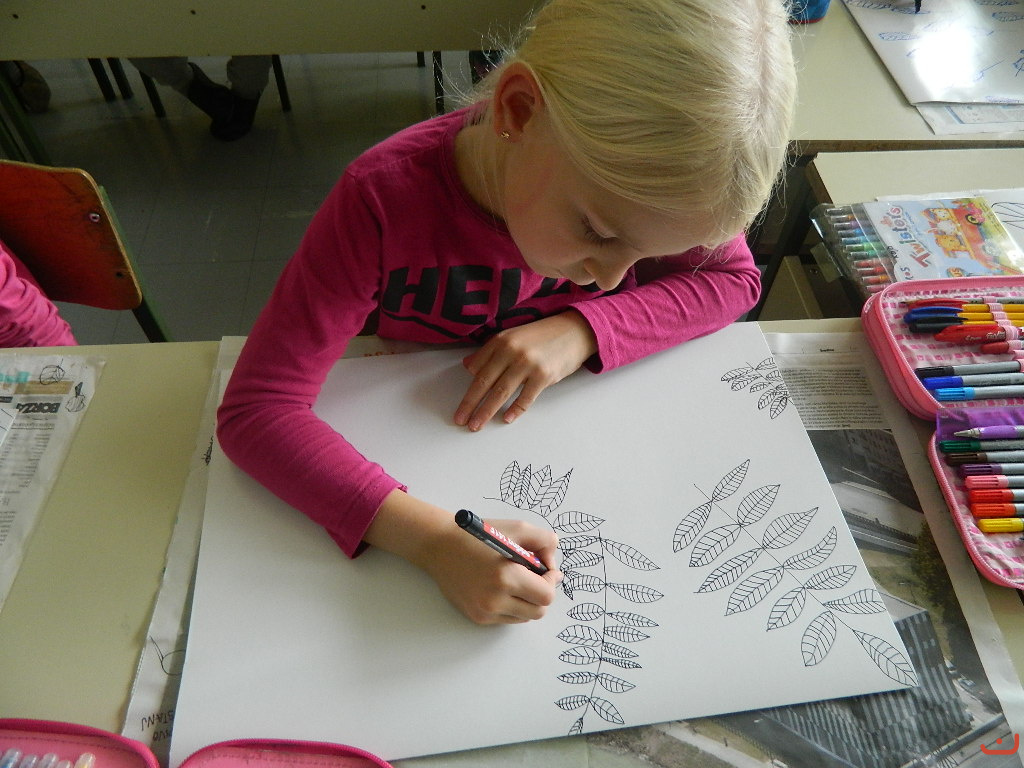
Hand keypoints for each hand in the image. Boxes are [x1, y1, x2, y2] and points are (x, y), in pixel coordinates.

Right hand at [365, 491, 562, 624]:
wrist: (440, 547)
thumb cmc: (479, 536)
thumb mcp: (517, 529)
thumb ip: (545, 542)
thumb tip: (553, 565)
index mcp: (506, 577)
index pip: (546, 595)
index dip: (551, 581)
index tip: (546, 569)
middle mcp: (495, 600)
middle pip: (538, 611)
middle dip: (542, 593)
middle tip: (535, 577)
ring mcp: (485, 612)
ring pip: (524, 617)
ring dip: (527, 601)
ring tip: (517, 580)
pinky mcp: (477, 617)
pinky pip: (507, 618)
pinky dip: (511, 606)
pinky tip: (503, 588)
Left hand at [454, 311, 596, 430]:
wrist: (575, 331)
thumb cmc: (543, 336)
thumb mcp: (513, 337)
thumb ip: (490, 351)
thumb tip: (468, 366)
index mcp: (500, 341)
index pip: (477, 369)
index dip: (467, 390)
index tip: (460, 406)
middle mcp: (511, 351)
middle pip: (484, 383)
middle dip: (470, 404)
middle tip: (460, 420)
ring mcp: (527, 363)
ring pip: (501, 392)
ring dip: (486, 411)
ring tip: (476, 425)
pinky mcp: (543, 375)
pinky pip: (525, 397)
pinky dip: (515, 410)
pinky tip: (506, 419)